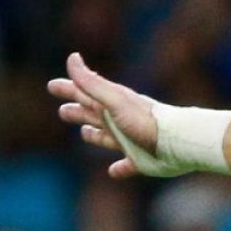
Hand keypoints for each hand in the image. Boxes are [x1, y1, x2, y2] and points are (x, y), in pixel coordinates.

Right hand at [48, 52, 159, 179]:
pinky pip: (126, 165)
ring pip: (106, 137)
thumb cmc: (144, 120)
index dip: (68, 89)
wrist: (177, 142)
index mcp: (110, 104)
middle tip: (64, 111)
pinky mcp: (140, 160)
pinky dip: (119, 168)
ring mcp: (129, 141)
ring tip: (85, 134)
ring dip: (95, 136)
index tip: (52, 86)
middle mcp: (118, 121)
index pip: (83, 93)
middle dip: (77, 112)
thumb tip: (72, 57)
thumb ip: (92, 83)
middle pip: (92, 115)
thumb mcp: (114, 100)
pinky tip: (113, 172)